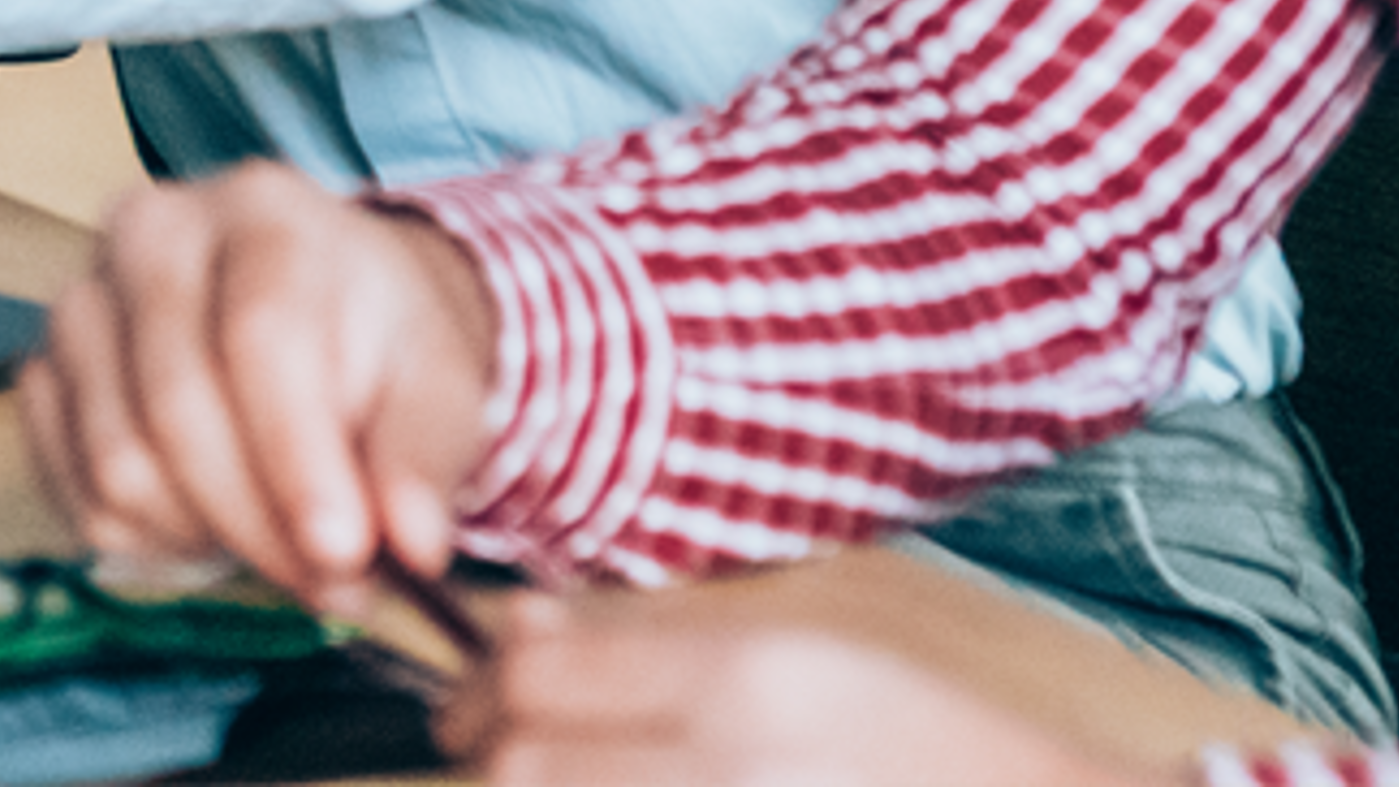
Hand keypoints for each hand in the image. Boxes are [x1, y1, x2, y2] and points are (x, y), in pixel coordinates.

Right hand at [19, 166, 498, 611]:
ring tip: (274, 537)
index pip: (259, 335)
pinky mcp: (44, 367)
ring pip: (120, 459)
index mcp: (262, 210)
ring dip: (206, 536)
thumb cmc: (375, 342)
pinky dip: (147, 537)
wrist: (314, 310)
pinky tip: (208, 518)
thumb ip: (424, 458)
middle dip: (260, 524)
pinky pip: (73, 487)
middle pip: (178, 405)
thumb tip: (412, 543)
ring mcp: (83, 297)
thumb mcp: (438, 382)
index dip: (297, 456)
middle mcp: (151, 230)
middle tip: (332, 582)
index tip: (345, 552)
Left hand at [448, 597, 1165, 785]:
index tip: (465, 697)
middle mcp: (732, 765)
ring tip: (538, 777)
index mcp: (746, 680)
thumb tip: (517, 627)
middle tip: (477, 749)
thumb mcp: (800, 659)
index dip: (478, 685)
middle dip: (487, 755)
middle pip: (529, 764)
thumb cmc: (933, 745)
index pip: (541, 673)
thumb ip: (658, 646)